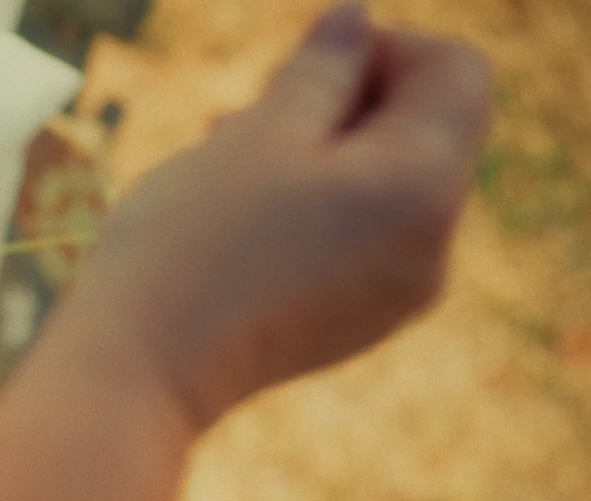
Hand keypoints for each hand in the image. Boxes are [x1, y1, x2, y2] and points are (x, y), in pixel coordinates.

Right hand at [69, 4, 491, 430]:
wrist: (138, 374)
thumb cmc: (191, 245)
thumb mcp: (258, 133)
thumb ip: (323, 68)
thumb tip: (355, 21)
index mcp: (423, 185)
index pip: (452, 69)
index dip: (378, 48)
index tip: (293, 71)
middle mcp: (433, 244)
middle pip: (423, 128)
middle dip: (343, 104)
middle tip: (247, 120)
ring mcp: (399, 293)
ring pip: (385, 185)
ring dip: (320, 157)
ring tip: (230, 171)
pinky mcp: (357, 324)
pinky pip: (360, 240)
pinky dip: (315, 213)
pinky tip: (241, 225)